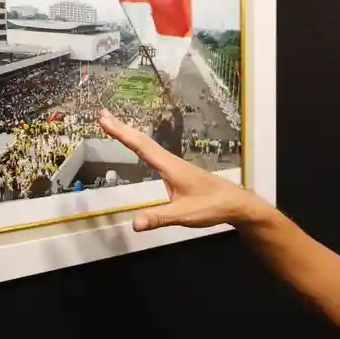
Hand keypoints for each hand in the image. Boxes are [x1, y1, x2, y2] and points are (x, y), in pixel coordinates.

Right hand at [97, 108, 260, 230]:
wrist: (236, 204)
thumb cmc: (212, 206)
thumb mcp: (184, 215)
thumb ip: (159, 218)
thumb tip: (134, 223)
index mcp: (171, 167)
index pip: (142, 147)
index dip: (122, 134)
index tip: (104, 119)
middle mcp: (172, 162)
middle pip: (143, 142)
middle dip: (122, 128)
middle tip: (103, 114)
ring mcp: (176, 166)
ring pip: (149, 146)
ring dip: (130, 135)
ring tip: (114, 125)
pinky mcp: (179, 172)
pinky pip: (155, 154)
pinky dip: (141, 146)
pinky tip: (139, 147)